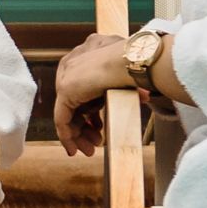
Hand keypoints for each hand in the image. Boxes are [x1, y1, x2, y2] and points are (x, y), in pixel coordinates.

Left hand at [50, 32, 142, 153]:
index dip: (90, 112)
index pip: (81, 91)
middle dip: (85, 126)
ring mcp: (66, 77)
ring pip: (67, 113)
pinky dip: (67, 136)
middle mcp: (70, 65)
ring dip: (78, 135)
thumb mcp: (130, 76)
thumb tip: (144, 96)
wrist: (133, 58)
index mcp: (84, 56)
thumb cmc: (137, 63)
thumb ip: (128, 87)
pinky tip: (73, 150)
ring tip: (90, 150)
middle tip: (96, 142)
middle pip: (73, 103)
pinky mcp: (65, 90)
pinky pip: (61, 119)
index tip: (99, 128)